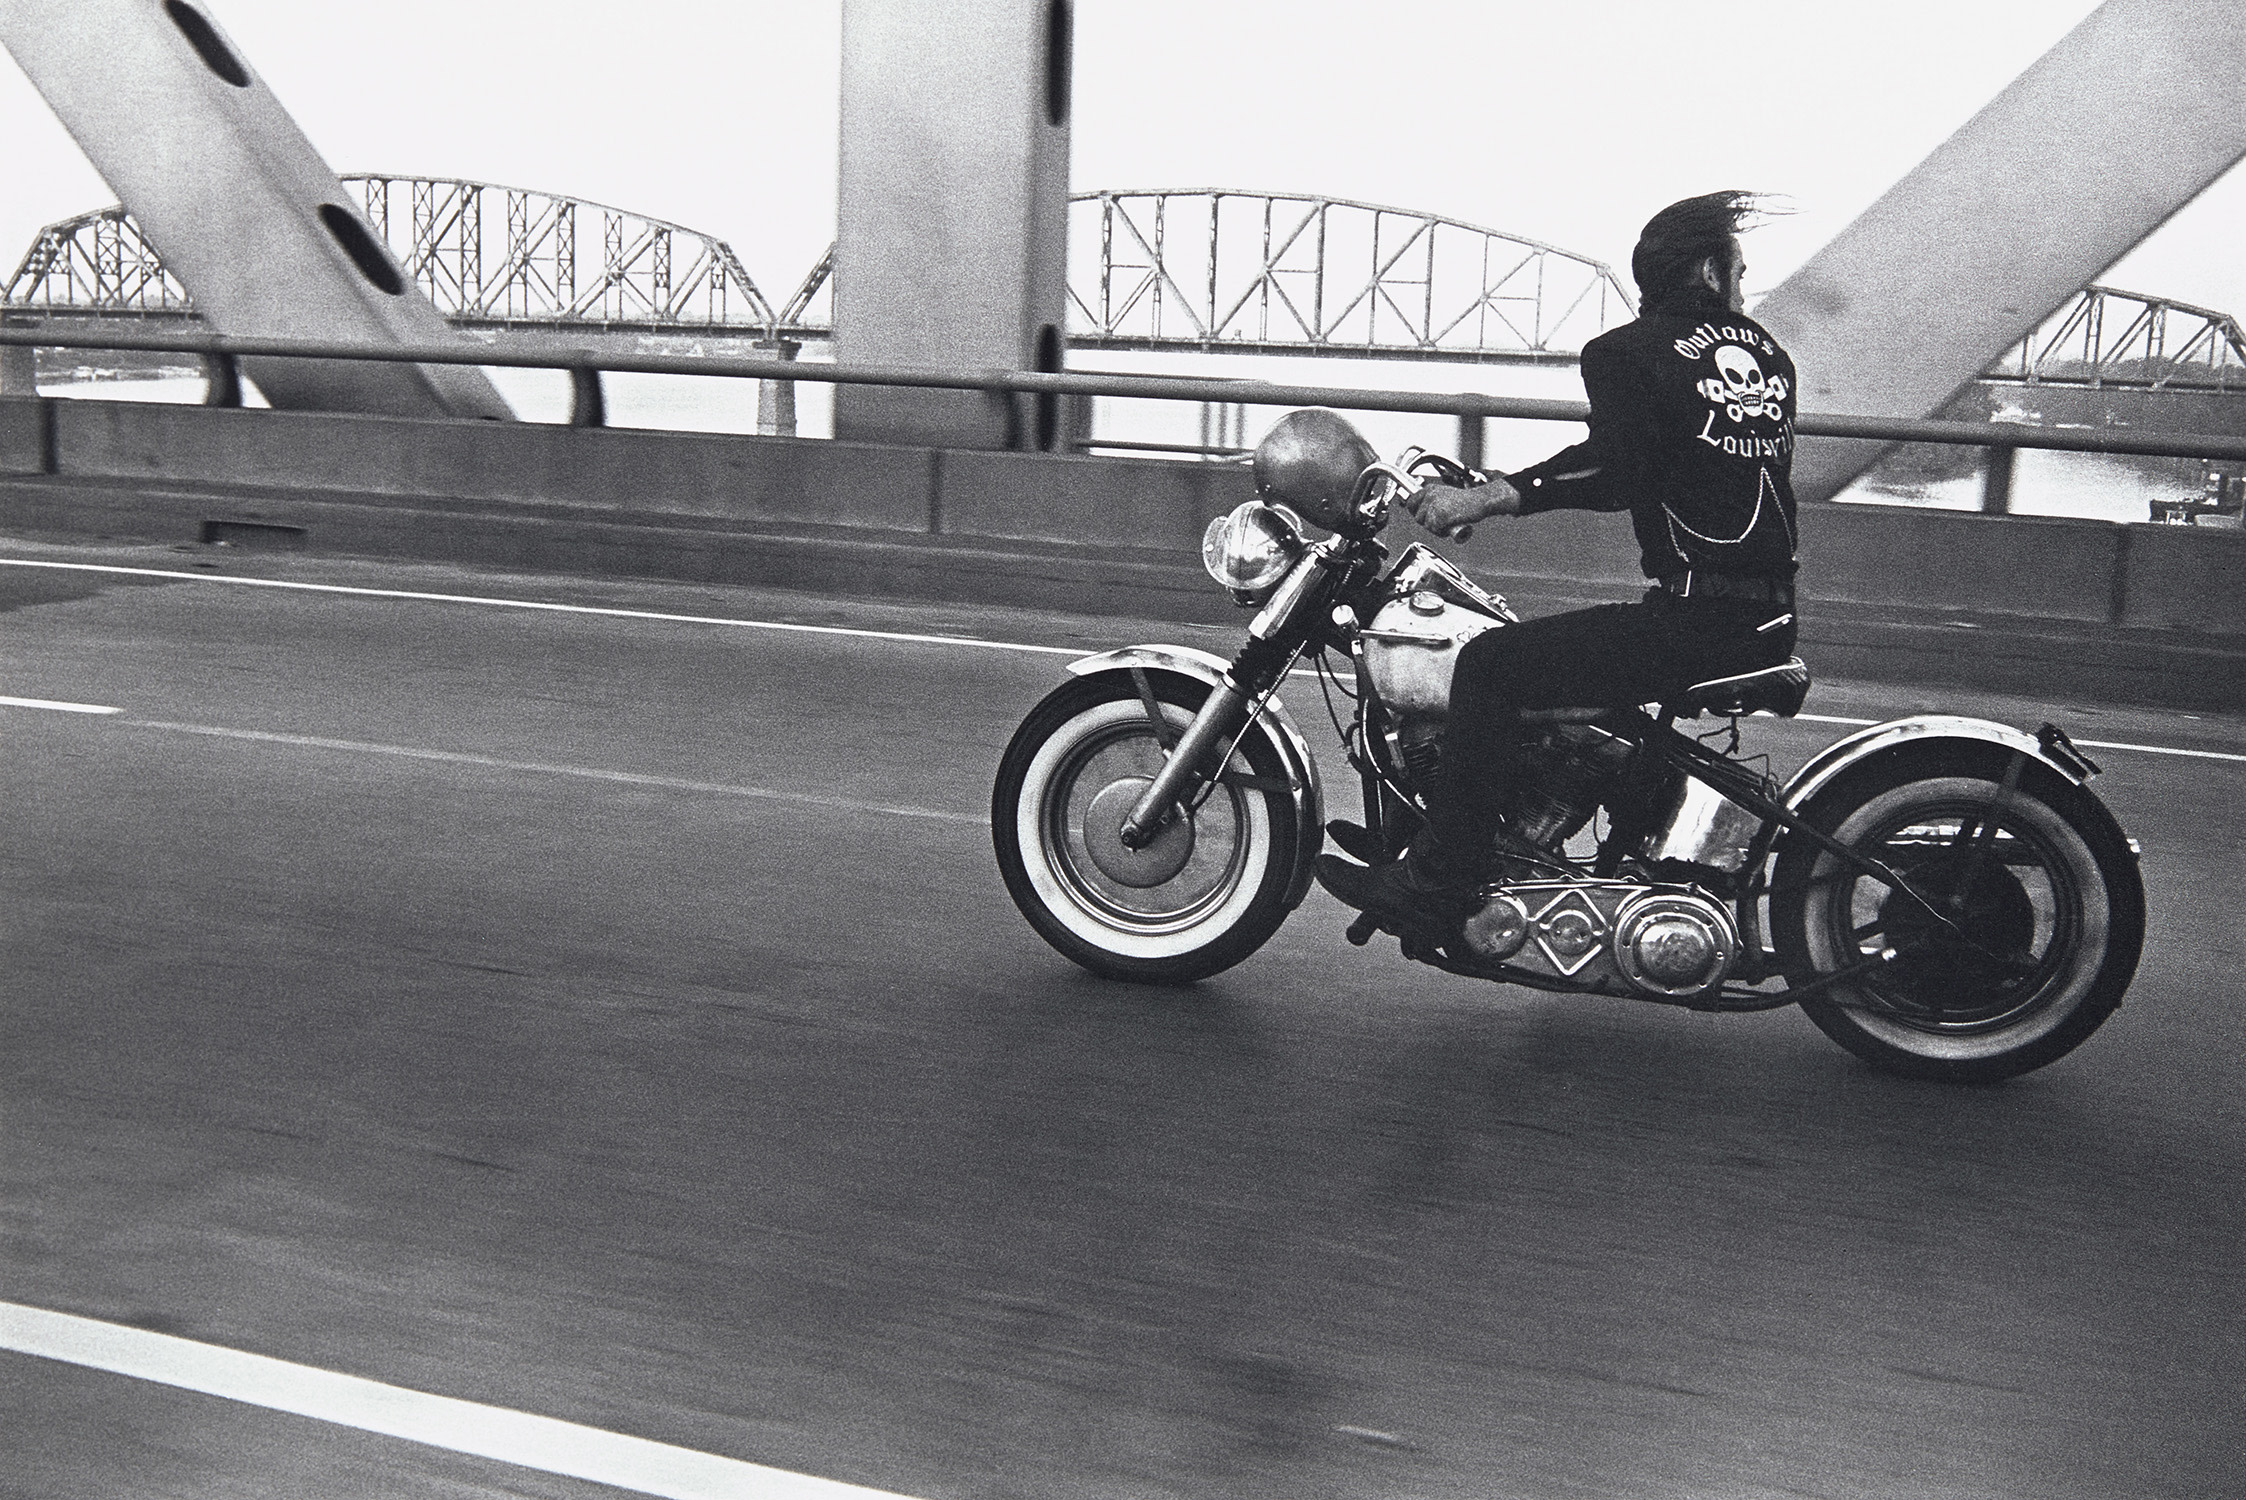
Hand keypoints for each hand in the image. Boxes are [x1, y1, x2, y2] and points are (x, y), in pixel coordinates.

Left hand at [1405, 478, 1521, 540]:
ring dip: (1436, 529)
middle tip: (1441, 522)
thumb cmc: (1466, 501)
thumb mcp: (1445, 495)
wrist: (1480, 502)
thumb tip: (1419, 511)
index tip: (1421, 516)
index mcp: (1430, 489)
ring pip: (1427, 525)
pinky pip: (1435, 530)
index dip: (1415, 512)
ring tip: (1449, 523)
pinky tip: (1451, 526)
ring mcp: (1435, 507)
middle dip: (1427, 523)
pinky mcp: (1440, 517)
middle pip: (1417, 517)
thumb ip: (1432, 500)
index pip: (1410, 502)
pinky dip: (1443, 532)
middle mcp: (1430, 496)